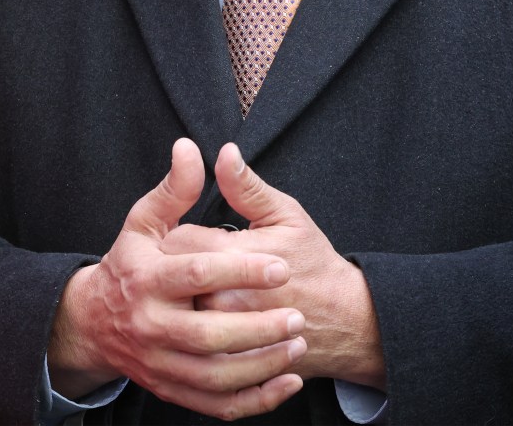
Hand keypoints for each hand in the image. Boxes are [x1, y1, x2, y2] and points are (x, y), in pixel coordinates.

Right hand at [48, 138, 306, 418]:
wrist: (94, 322)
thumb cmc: (129, 263)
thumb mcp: (143, 221)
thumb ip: (174, 189)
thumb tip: (191, 147)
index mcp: (147, 279)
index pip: (198, 274)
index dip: (241, 271)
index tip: (280, 265)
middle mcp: (150, 326)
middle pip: (208, 335)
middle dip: (257, 328)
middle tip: (296, 314)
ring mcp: (159, 363)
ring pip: (215, 375)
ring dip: (261, 364)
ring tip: (296, 343)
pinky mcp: (170, 389)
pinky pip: (216, 405)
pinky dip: (254, 399)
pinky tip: (285, 381)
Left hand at [165, 143, 385, 389]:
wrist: (342, 320)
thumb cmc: (313, 261)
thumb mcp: (285, 214)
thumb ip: (247, 186)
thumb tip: (224, 152)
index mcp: (232, 257)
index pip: (176, 240)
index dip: (180, 232)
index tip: (195, 232)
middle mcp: (221, 299)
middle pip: (170, 279)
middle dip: (177, 268)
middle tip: (197, 262)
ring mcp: (223, 337)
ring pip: (177, 314)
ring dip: (182, 301)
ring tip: (202, 290)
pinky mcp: (228, 361)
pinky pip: (192, 348)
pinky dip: (194, 333)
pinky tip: (209, 320)